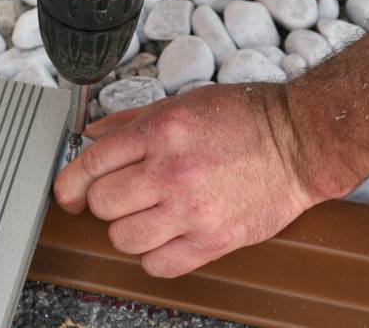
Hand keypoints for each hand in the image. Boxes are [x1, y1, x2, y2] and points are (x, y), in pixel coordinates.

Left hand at [53, 83, 323, 277]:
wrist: (299, 140)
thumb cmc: (243, 118)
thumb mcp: (180, 103)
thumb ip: (130, 121)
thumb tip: (91, 135)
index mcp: (159, 132)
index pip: (90, 164)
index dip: (70, 183)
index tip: (69, 194)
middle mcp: (171, 172)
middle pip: (102, 205)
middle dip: (103, 203)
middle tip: (119, 198)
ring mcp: (192, 209)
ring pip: (123, 238)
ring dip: (126, 230)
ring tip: (144, 217)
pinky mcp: (214, 239)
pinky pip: (158, 265)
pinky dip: (153, 256)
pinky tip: (163, 238)